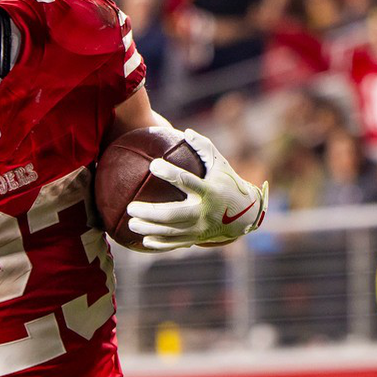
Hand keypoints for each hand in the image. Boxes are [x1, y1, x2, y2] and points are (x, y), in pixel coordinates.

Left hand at [125, 129, 267, 250]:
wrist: (245, 214)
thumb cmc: (227, 183)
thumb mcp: (220, 164)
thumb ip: (203, 147)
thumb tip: (185, 132)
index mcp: (210, 191)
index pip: (187, 181)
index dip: (170, 173)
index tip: (153, 165)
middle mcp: (204, 212)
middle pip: (173, 214)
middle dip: (150, 212)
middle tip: (131, 207)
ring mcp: (201, 229)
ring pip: (171, 232)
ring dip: (149, 229)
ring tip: (130, 223)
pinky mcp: (198, 239)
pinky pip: (176, 244)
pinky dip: (160, 244)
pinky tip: (145, 241)